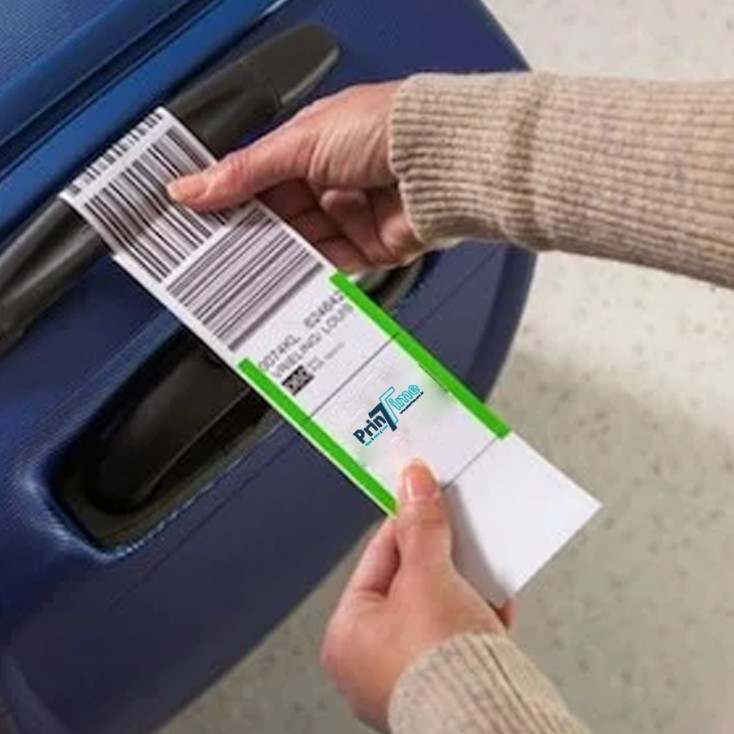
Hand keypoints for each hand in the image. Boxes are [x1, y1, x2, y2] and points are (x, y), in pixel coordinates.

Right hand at [167, 82, 426, 270]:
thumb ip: (245, 172)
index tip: (199, 218)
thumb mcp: (300, 143)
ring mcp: (353, 215)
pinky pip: (333, 266)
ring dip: (275, 257)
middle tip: (211, 254)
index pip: (262, 177)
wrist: (442, 159)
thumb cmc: (383, 129)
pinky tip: (281, 282)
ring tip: (238, 274)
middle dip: (250, 233)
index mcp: (314, 145)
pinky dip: (308, 275)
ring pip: (303, 243)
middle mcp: (333, 181)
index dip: (231, 198)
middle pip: (281, 215)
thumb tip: (190, 187)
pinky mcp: (373, 247)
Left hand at [320, 461, 513, 731]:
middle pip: (411, 581)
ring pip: (440, 606)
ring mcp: (411, 674)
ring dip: (465, 582)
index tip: (426, 494)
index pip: (378, 556)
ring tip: (482, 558)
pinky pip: (462, 633)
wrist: (491, 726)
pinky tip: (496, 596)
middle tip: (459, 525)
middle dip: (442, 554)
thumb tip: (414, 483)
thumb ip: (422, 527)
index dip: (407, 521)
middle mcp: (372, 661)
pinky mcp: (450, 684)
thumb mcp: (428, 578)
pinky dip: (480, 612)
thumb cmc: (441, 671)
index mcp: (348, 637)